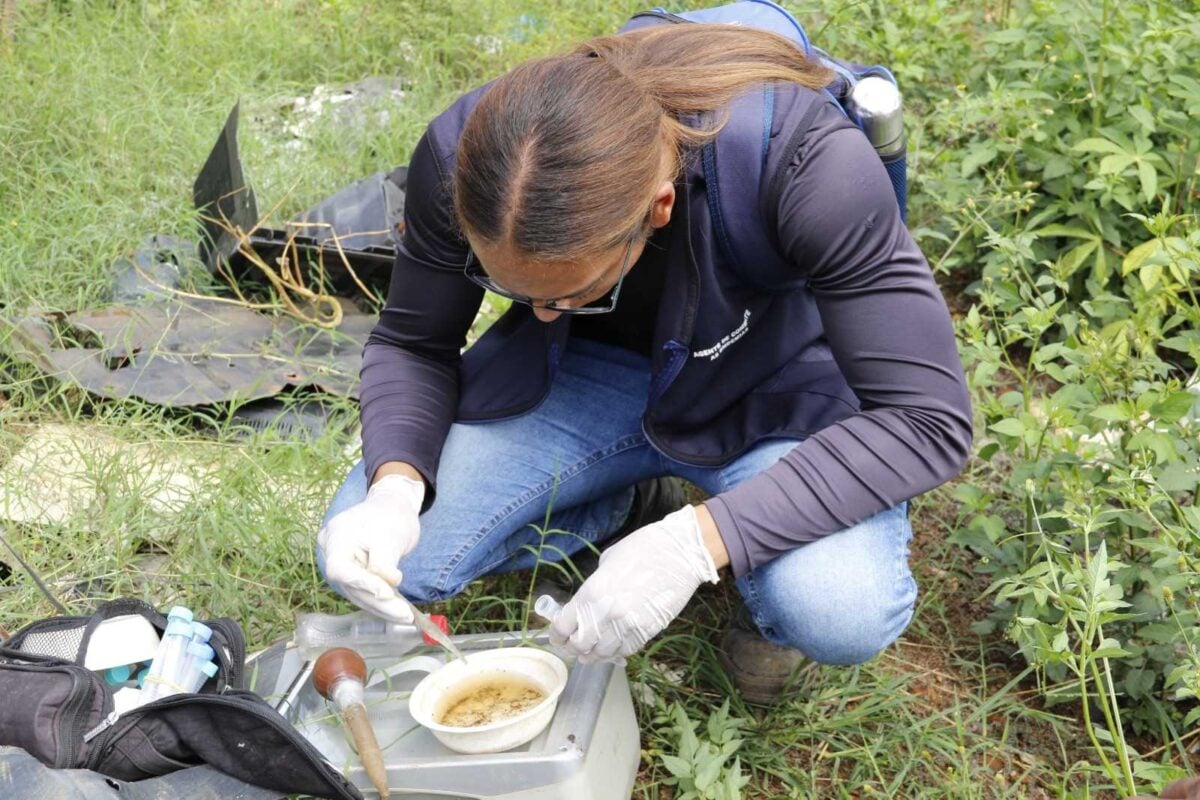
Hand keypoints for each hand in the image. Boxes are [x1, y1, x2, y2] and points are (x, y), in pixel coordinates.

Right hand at [317, 474, 424, 621]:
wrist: (392, 506)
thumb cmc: (390, 516)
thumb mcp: (391, 537)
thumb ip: (385, 563)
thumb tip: (388, 587)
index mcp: (335, 537)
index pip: (342, 570)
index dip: (363, 584)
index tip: (388, 594)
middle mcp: (331, 552)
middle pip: (351, 585)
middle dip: (379, 602)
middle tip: (404, 615)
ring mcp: (340, 563)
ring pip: (357, 591)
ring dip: (381, 606)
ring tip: (405, 617)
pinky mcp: (351, 571)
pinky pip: (363, 589)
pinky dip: (379, 600)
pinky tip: (396, 611)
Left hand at [549, 505, 718, 662]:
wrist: (679, 553)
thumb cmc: (643, 548)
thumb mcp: (608, 562)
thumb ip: (594, 586)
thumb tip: (587, 603)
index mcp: (591, 592)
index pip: (563, 626)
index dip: (558, 636)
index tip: (558, 638)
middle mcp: (606, 612)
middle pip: (580, 645)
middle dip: (574, 648)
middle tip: (573, 648)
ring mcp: (628, 624)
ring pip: (603, 653)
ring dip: (595, 654)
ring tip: (591, 654)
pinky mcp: (647, 630)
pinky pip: (626, 650)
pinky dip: (617, 652)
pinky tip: (614, 649)